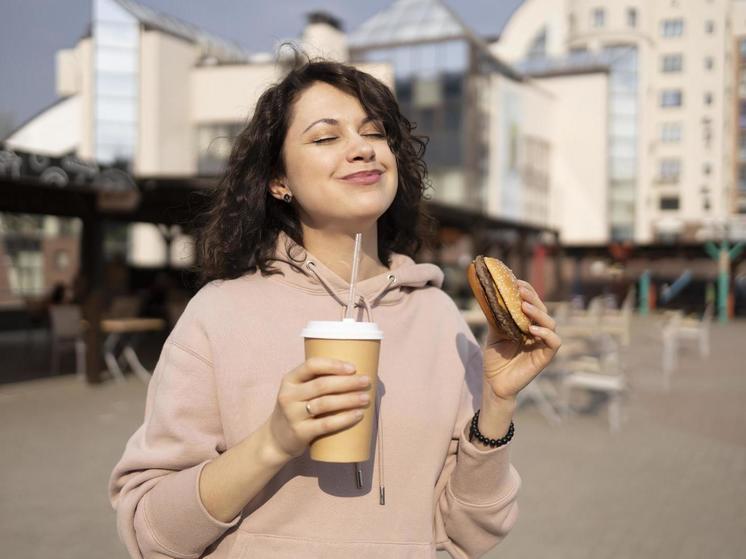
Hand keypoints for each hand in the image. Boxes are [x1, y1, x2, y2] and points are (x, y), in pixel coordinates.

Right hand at [264, 357, 371, 462]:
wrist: (275, 440)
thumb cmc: (296, 410)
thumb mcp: (297, 392)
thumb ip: (316, 381)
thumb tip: (353, 373)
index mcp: (290, 380)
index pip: (312, 365)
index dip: (333, 364)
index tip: (353, 367)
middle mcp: (289, 395)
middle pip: (322, 384)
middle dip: (348, 382)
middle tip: (367, 381)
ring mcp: (293, 415)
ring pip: (326, 403)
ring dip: (349, 399)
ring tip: (366, 398)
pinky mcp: (300, 432)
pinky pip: (326, 424)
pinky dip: (344, 419)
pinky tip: (358, 415)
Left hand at [481, 280, 560, 401]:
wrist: (494, 383)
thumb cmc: (495, 359)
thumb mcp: (494, 332)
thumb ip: (496, 316)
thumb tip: (488, 294)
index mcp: (527, 324)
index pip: (533, 303)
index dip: (527, 291)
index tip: (516, 281)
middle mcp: (538, 332)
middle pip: (542, 310)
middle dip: (532, 298)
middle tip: (520, 291)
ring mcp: (542, 344)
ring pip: (551, 323)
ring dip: (538, 313)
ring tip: (524, 307)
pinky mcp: (545, 357)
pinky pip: (554, 342)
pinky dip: (546, 333)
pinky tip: (532, 329)